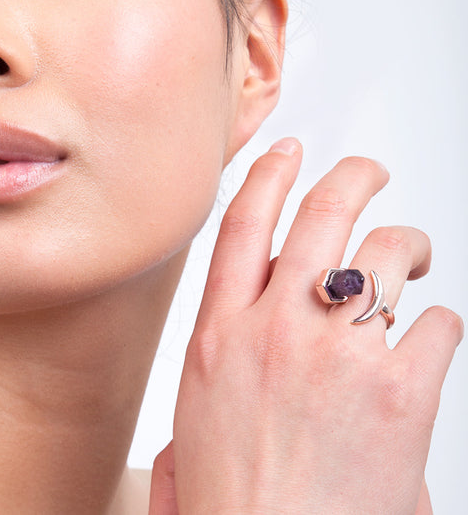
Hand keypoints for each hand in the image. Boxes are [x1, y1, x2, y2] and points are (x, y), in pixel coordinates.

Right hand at [150, 140, 462, 513]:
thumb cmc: (237, 508)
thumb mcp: (194, 424)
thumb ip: (214, 366)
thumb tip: (235, 343)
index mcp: (219, 335)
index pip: (243, 225)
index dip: (270, 175)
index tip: (290, 153)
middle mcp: (275, 330)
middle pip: (322, 215)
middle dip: (352, 177)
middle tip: (369, 171)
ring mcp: (338, 355)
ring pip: (384, 253)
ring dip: (407, 244)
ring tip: (415, 257)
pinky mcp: (399, 393)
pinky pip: (436, 325)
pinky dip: (438, 326)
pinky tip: (428, 343)